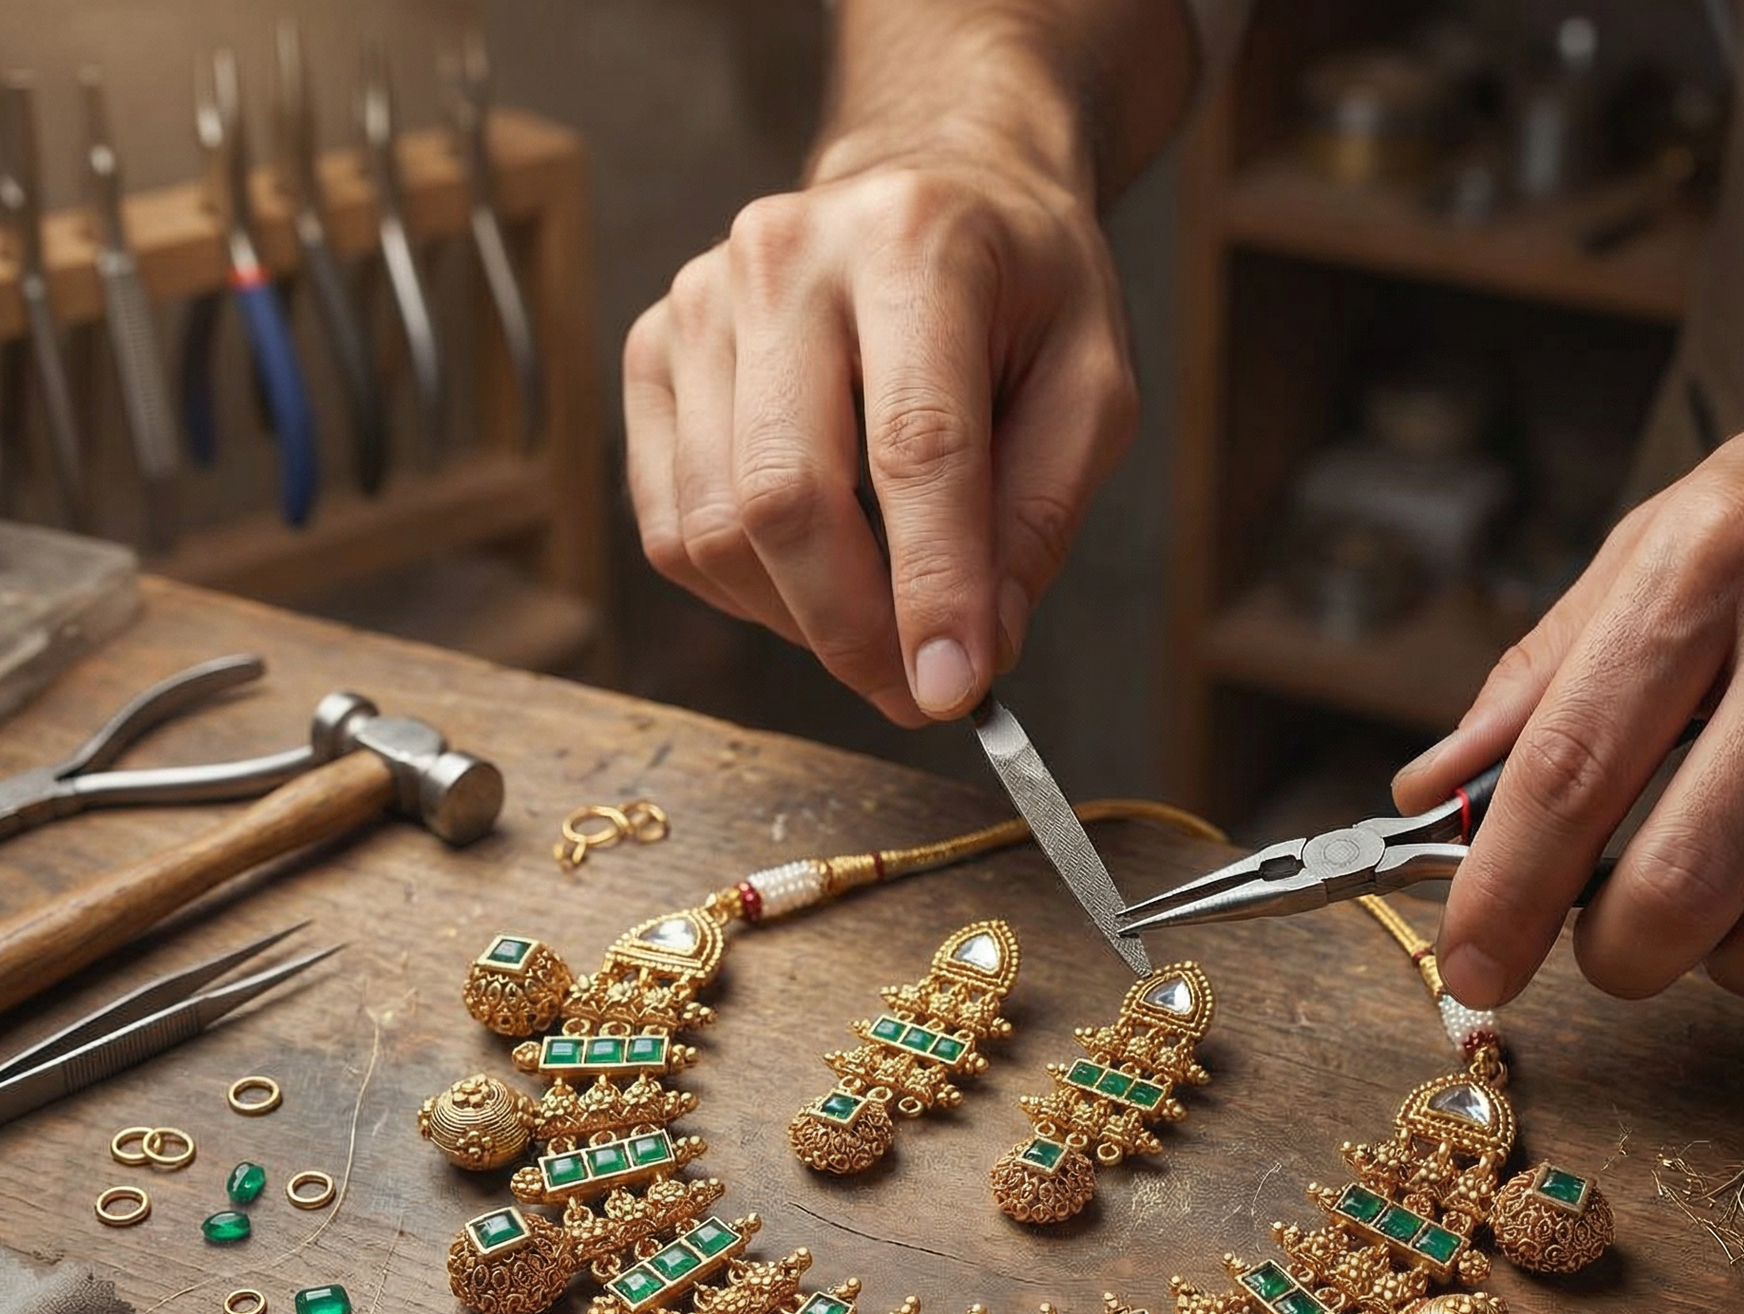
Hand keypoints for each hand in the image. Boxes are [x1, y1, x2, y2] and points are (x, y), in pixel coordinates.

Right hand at [623, 125, 1138, 726]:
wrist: (927, 189)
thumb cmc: (1020, 294)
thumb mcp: (1091, 385)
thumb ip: (1042, 516)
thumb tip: (975, 652)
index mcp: (915, 242)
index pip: (913, 447)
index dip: (931, 588)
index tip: (950, 692)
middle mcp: (784, 258)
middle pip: (784, 497)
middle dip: (850, 631)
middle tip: (913, 693)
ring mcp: (698, 303)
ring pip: (716, 531)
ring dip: (800, 621)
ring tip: (876, 618)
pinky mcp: (652, 354)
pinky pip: (673, 530)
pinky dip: (745, 591)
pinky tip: (811, 573)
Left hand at [1393, 360, 1743, 1003]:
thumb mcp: (1668, 536)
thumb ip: (1547, 670)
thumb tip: (1431, 790)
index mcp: (1711, 568)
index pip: (1571, 773)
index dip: (1504, 895)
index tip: (1474, 964)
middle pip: (1683, 887)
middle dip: (1619, 954)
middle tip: (1613, 940)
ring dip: (1738, 956)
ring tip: (1738, 888)